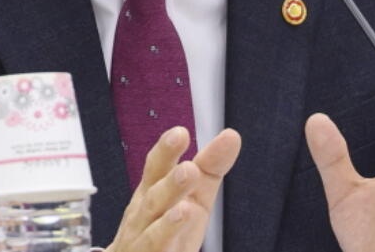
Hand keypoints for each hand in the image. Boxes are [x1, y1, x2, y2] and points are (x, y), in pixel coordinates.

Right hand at [106, 125, 240, 251]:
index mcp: (154, 192)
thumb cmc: (163, 227)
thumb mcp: (192, 196)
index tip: (180, 133)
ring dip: (169, 215)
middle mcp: (145, 214)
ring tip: (186, 204)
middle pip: (155, 197)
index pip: (157, 168)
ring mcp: (143, 240)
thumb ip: (209, 168)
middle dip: (171, 183)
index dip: (166, 152)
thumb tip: (232, 136)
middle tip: (189, 170)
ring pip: (154, 226)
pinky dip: (166, 235)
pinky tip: (180, 220)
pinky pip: (156, 247)